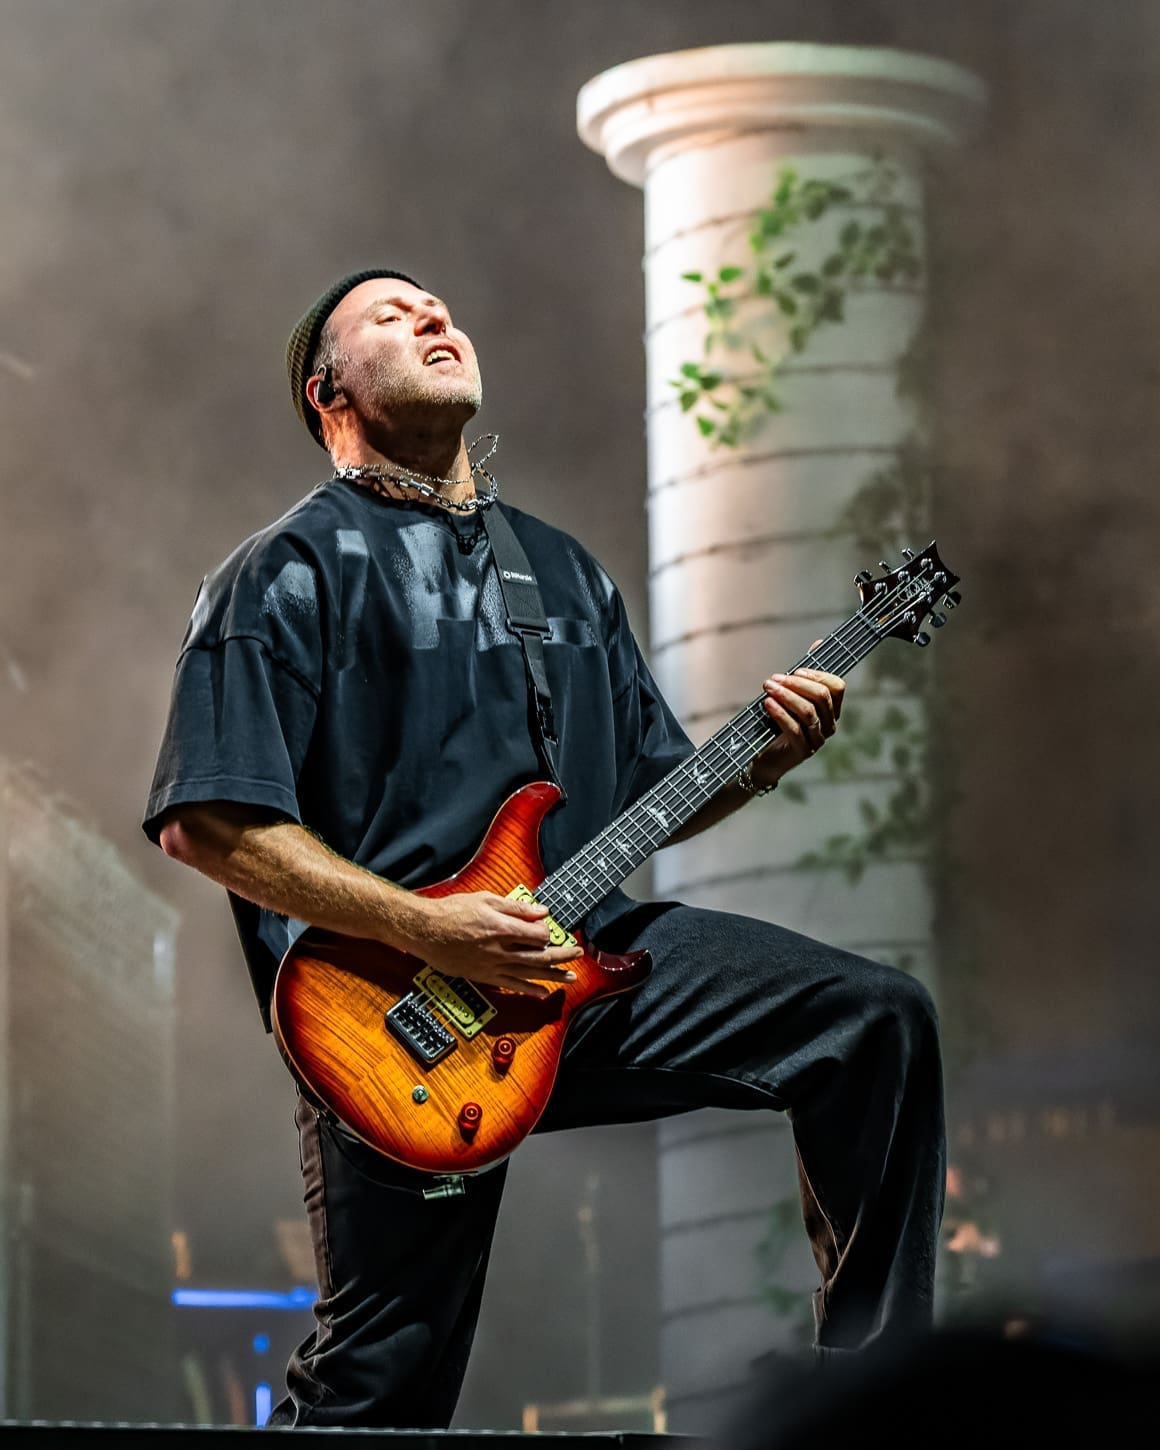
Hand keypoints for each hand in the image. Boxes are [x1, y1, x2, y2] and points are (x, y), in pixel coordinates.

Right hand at [402, 891, 582, 998]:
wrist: (425, 930)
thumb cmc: (453, 911)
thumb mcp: (485, 899)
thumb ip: (515, 907)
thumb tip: (542, 912)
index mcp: (501, 928)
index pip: (537, 934)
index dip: (547, 931)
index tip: (548, 928)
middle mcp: (499, 950)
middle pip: (539, 957)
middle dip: (561, 956)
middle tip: (577, 954)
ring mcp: (492, 966)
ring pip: (529, 973)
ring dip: (552, 976)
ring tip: (570, 977)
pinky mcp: (483, 976)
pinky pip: (511, 985)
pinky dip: (528, 989)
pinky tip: (542, 992)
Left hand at [751, 663, 844, 787]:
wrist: (764, 757)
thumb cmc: (778, 723)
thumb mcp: (791, 696)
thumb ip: (805, 674)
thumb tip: (819, 643)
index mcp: (831, 710)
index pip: (837, 687)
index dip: (817, 675)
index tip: (795, 671)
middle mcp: (829, 725)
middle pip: (822, 697)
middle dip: (797, 684)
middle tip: (773, 679)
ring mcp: (818, 740)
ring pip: (808, 712)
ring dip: (786, 696)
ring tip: (767, 688)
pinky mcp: (803, 751)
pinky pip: (795, 729)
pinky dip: (780, 714)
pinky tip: (767, 704)